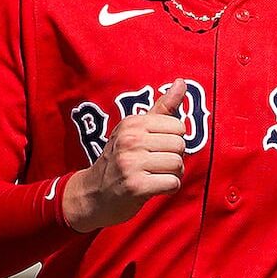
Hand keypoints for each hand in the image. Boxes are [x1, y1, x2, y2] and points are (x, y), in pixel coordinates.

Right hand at [63, 79, 188, 231]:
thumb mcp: (136, 130)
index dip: (173, 140)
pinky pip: (172, 183)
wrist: (94, 195)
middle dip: (174, 158)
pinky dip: (169, 188)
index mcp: (132, 123)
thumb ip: (162, 107)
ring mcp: (131, 163)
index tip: (156, 149)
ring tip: (155, 176)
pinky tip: (154, 188)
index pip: (178, 126)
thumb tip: (182, 82)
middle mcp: (130, 140)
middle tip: (155, 165)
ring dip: (173, 174)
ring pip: (178, 165)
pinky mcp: (136, 186)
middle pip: (180, 146)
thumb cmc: (121, 160)